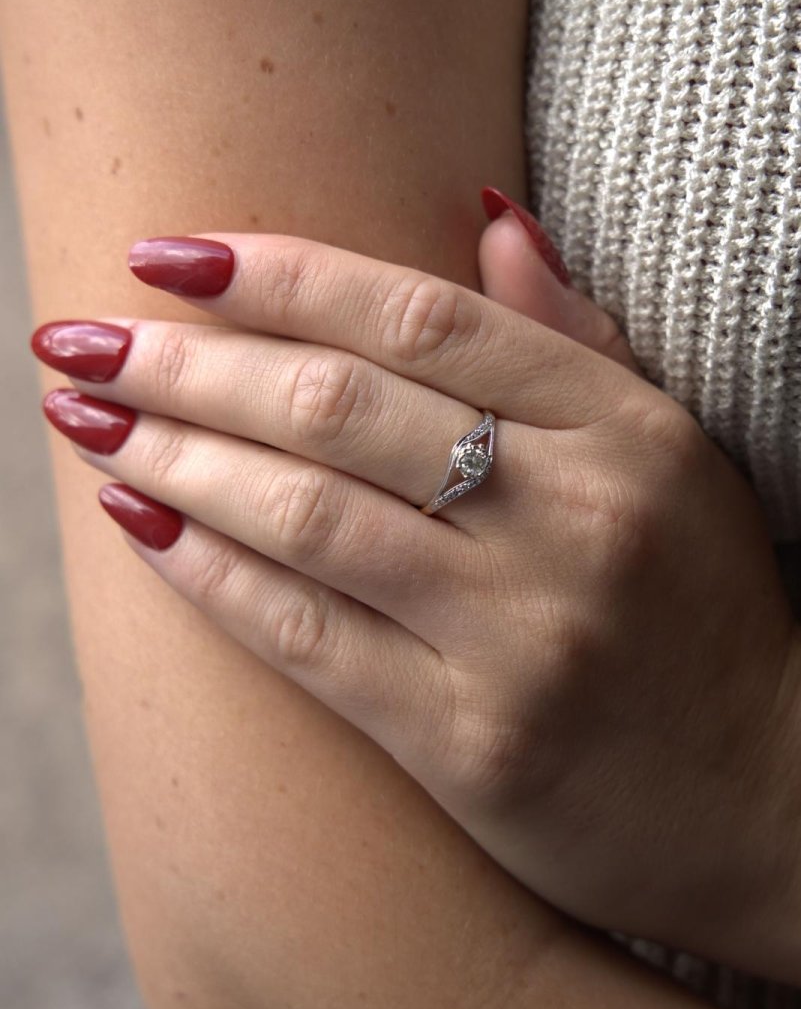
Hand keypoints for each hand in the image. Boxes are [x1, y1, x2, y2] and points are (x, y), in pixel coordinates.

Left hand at [31, 191, 800, 981]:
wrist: (772, 797)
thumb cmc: (707, 607)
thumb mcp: (671, 452)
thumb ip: (572, 335)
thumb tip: (483, 211)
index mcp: (622, 430)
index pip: (418, 317)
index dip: (277, 274)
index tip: (166, 254)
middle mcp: (574, 519)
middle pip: (339, 407)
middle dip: (187, 364)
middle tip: (81, 341)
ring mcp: (523, 637)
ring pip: (307, 516)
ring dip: (173, 459)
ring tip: (85, 422)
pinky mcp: (475, 746)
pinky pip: (311, 639)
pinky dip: (212, 575)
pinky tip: (139, 525)